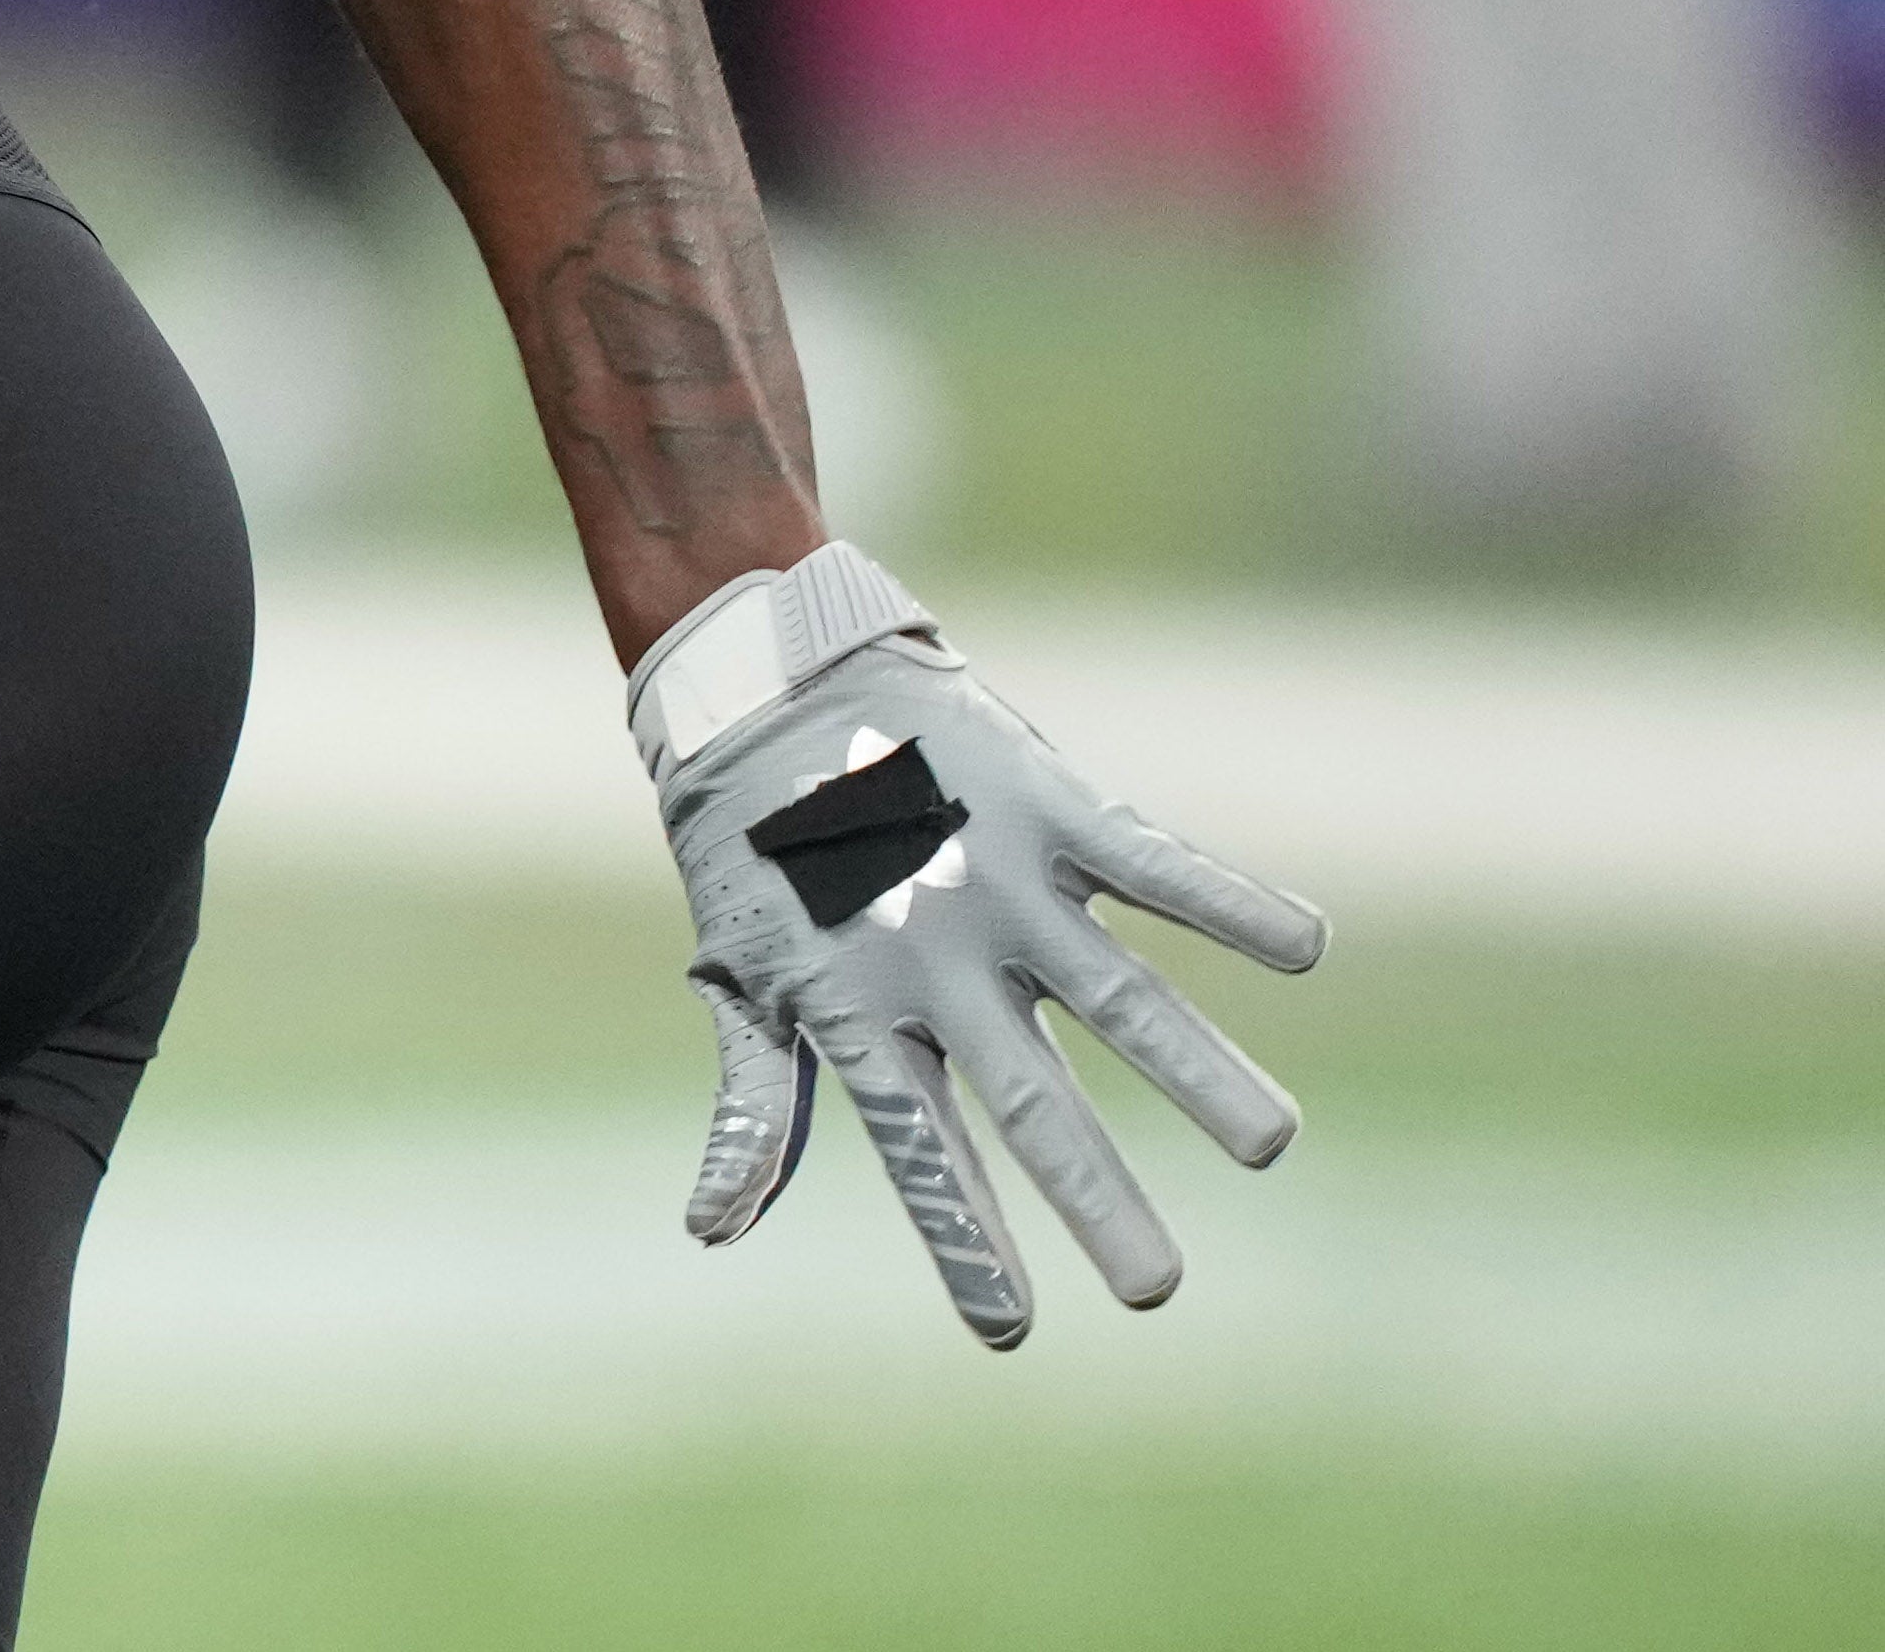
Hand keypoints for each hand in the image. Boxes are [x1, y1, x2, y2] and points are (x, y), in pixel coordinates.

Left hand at [637, 542, 1322, 1345]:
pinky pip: (1152, 864)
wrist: (768, 684)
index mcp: (860, 1010)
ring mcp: (998, 882)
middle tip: (1157, 1290)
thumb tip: (713, 1229)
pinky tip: (1308, 949)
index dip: (964, 1239)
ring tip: (1273, 1144)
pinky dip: (1228, 901)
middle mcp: (936, 959)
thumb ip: (755, 1105)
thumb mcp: (745, 978)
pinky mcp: (1046, 807)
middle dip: (1094, 1197)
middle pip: (1030, 1099)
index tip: (1011, 1336)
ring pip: (1116, 996)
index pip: (921, 1149)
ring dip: (1198, 1072)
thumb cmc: (757, 854)